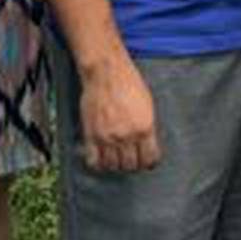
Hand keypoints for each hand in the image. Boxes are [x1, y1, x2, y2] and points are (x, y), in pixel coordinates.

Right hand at [79, 52, 159, 172]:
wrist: (106, 73)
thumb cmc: (129, 84)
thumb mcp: (147, 106)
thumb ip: (147, 127)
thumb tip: (146, 144)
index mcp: (145, 128)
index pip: (149, 159)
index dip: (149, 163)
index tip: (147, 162)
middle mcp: (127, 136)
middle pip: (130, 165)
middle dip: (132, 165)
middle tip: (131, 159)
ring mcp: (107, 137)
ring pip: (112, 166)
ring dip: (116, 165)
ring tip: (117, 158)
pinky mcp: (90, 135)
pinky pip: (93, 161)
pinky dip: (98, 164)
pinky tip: (101, 158)